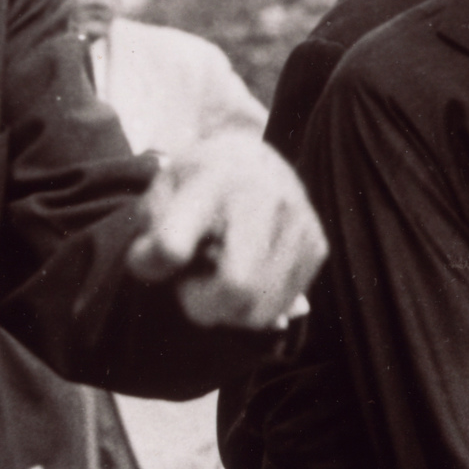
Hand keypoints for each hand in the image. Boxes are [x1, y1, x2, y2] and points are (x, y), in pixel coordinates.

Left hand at [127, 134, 325, 328]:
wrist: (253, 157)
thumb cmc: (197, 183)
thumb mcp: (160, 195)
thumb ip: (150, 241)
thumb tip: (164, 277)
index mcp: (212, 181)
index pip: (171, 245)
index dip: (154, 264)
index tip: (159, 257)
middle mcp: (264, 198)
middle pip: (236, 287)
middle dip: (204, 306)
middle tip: (192, 285)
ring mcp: (297, 223)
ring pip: (261, 308)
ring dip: (230, 311)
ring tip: (220, 277)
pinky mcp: (317, 245)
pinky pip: (282, 306)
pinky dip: (257, 306)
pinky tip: (247, 276)